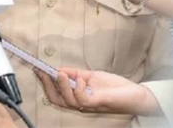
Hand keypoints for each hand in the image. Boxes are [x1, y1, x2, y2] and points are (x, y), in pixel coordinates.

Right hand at [36, 68, 160, 115]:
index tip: (37, 68)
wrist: (136, 94)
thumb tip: (58, 69)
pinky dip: (77, 88)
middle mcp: (80, 103)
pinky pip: (81, 99)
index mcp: (77, 97)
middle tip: (43, 72)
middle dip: (47, 85)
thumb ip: (74, 74)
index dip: (44, 82)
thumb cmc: (115, 87)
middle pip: (56, 99)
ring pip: (67, 100)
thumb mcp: (90, 76)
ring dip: (61, 85)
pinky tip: (80, 79)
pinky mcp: (97, 103)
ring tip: (60, 73)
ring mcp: (88, 104)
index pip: (55, 93)